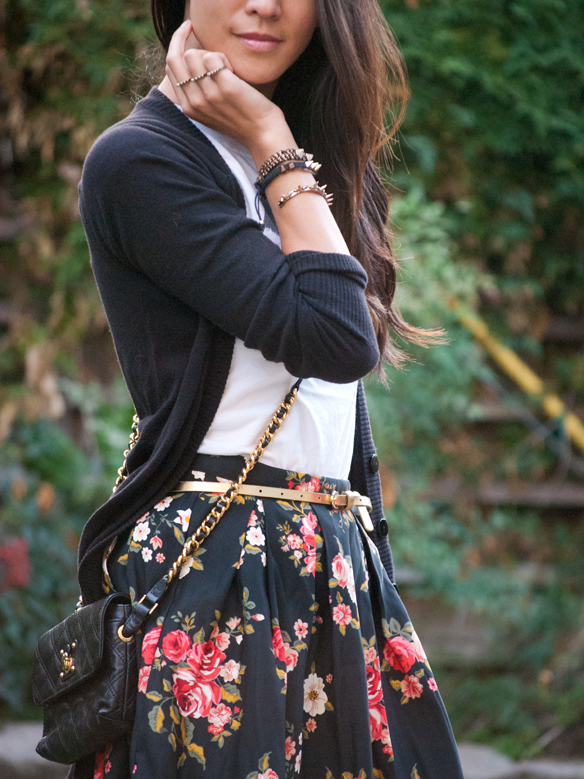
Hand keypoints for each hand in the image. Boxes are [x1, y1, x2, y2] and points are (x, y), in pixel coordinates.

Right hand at [165, 20, 291, 156]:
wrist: (263, 134)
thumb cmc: (240, 118)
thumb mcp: (211, 109)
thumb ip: (197, 91)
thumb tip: (189, 58)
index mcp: (188, 108)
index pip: (171, 67)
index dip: (177, 44)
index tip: (186, 30)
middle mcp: (194, 102)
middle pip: (177, 58)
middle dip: (187, 43)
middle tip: (204, 43)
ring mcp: (208, 94)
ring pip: (193, 55)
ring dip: (211, 55)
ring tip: (228, 70)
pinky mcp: (225, 86)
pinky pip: (212, 56)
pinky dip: (224, 58)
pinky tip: (234, 73)